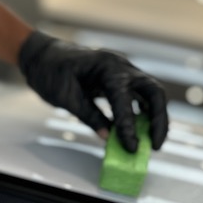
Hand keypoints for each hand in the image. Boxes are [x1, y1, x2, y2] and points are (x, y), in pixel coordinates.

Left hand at [18, 31, 168, 151]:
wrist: (43, 56)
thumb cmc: (50, 72)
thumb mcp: (64, 97)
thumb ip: (88, 115)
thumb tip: (108, 137)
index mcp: (105, 67)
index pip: (124, 98)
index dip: (129, 125)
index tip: (131, 147)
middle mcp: (121, 66)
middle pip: (153, 91)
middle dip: (158, 120)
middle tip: (155, 145)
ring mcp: (123, 71)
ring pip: (152, 93)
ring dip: (156, 117)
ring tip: (152, 141)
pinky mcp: (121, 79)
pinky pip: (141, 96)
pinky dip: (145, 112)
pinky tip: (142, 129)